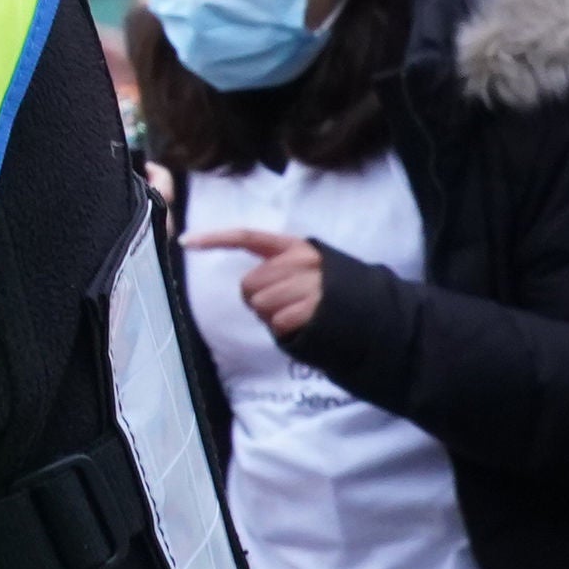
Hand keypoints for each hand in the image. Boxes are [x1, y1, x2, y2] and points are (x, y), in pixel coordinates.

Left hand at [183, 227, 325, 336]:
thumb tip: (249, 286)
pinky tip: (304, 327)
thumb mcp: (313, 271)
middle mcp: (302, 262)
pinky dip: (285, 331)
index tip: (185, 241)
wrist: (383, 319)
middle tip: (285, 308)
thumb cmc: (339, 298)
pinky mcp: (313, 309)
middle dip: (258, 301)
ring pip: (259, 304)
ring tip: (298, 317)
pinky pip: (277, 323)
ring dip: (271, 318)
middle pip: (248, 284)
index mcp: (298, 248)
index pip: (248, 237)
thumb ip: (280, 269)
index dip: (215, 239)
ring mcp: (309, 285)